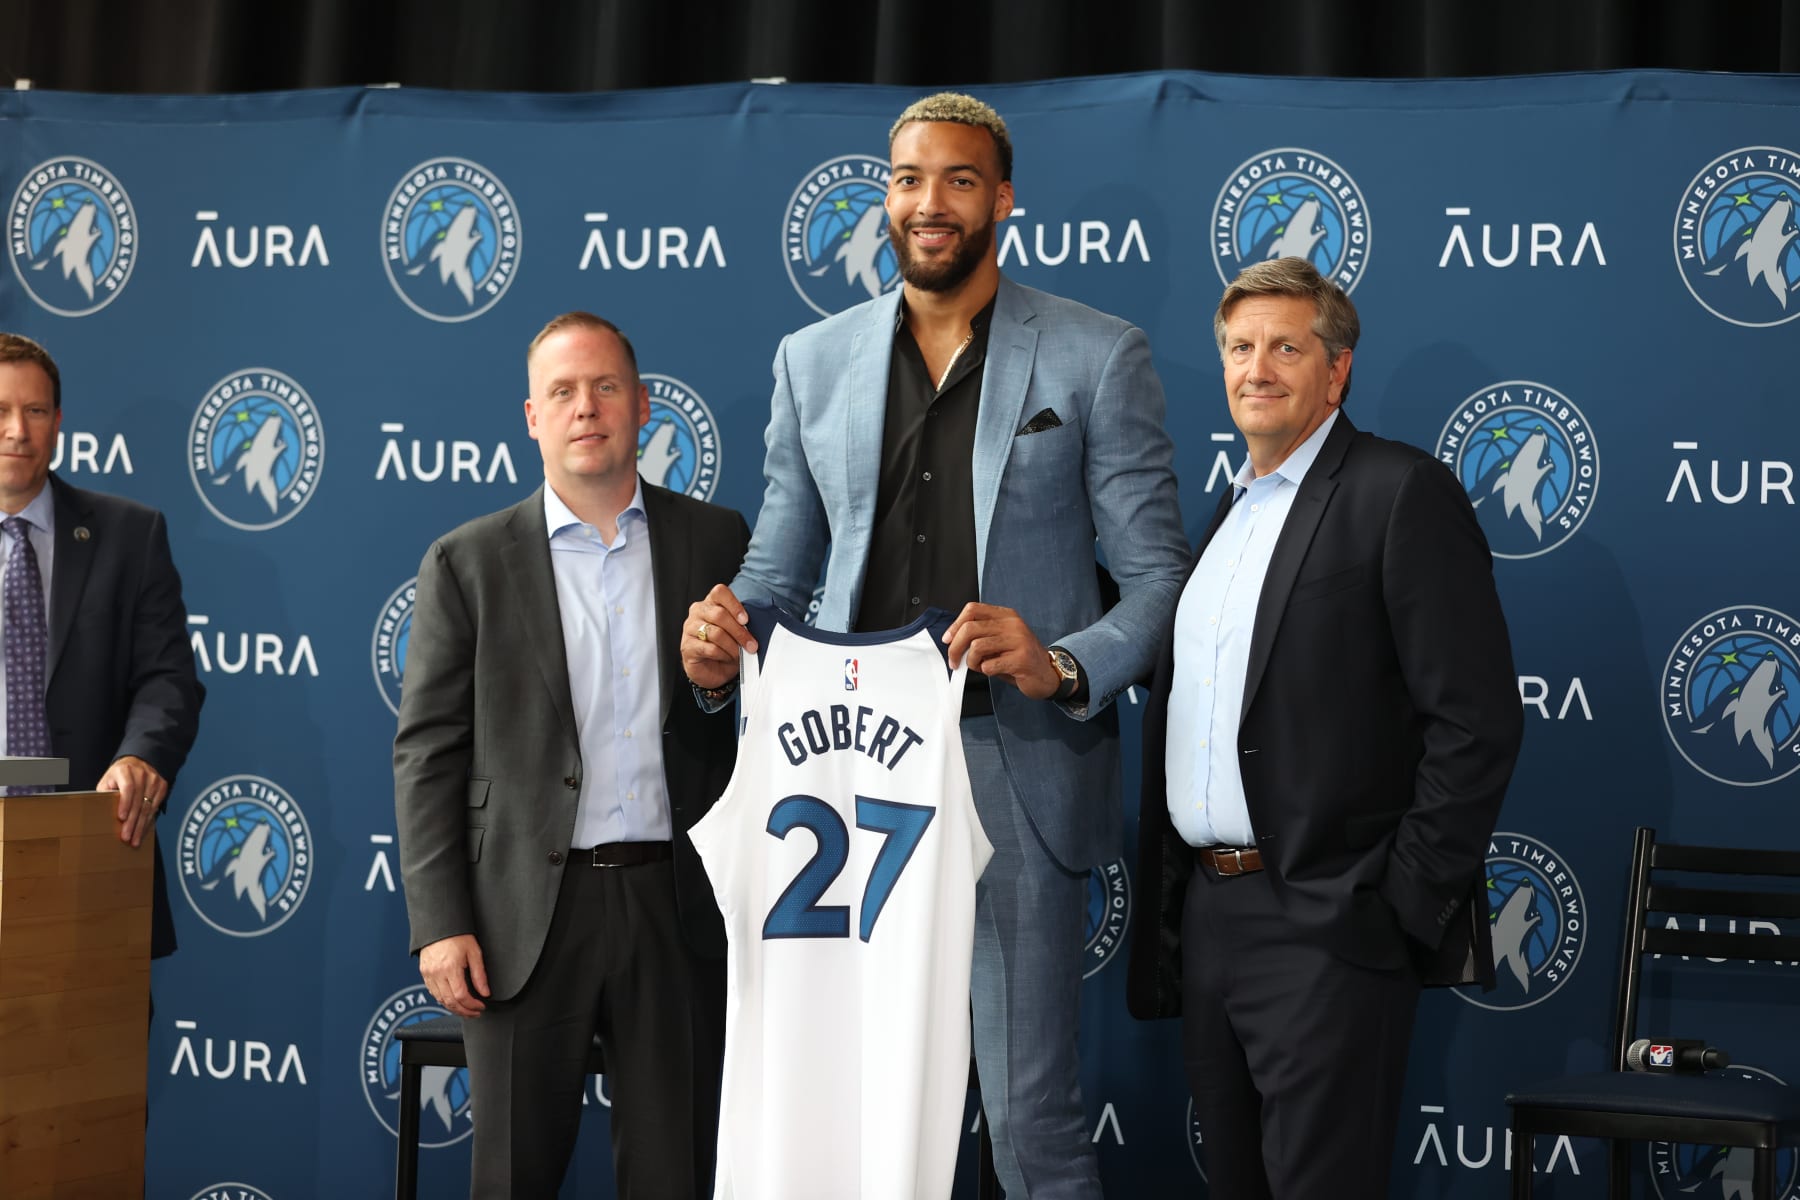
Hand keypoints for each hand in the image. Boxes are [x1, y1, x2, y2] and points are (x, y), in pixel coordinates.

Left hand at [101, 755, 168, 847]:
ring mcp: (154, 780)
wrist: (137, 762)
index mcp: (125, 770)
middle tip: (126, 837)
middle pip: (139, 801)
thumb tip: (101, 814)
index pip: (128, 787)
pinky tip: (143, 830)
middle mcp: (142, 774)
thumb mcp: (107, 781)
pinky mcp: (162, 786)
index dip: (125, 803)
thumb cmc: (118, 776)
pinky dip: (149, 820)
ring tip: (135, 839)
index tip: (121, 817)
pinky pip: (155, 807)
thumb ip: (105, 794)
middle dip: (132, 821)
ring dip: (141, 825)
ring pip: (148, 807)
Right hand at [419, 933, 489, 1017]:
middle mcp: (437, 973)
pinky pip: (433, 993)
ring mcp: (428, 974)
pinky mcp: (424, 973)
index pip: (461, 996)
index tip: (481, 1006)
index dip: (472, 1005)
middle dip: (464, 1011)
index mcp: (450, 968)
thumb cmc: (457, 935)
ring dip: (453, 1008)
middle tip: (475, 1012)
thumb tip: (485, 992)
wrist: (439, 925)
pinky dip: (443, 1000)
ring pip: (440, 1000)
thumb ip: (479, 974)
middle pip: (450, 1002)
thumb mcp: (474, 952)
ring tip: (466, 1009)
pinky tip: (452, 1000)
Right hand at [683, 583, 757, 689]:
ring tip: (739, 654)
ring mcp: (690, 628)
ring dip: (732, 646)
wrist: (711, 669)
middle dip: (739, 632)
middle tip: (751, 645)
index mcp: (711, 603)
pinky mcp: (687, 646)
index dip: (734, 605)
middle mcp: (698, 612)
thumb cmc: (725, 647)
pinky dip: (723, 655)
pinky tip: (726, 658)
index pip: (720, 592)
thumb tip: (757, 627)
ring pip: (715, 633)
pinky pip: (710, 649)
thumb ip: (742, 625)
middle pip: (719, 615)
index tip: (746, 620)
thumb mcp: (736, 632)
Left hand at [943, 603, 1062, 699]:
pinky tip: (994, 671)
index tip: (948, 640)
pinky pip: (989, 665)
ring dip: (972, 662)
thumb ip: (981, 636)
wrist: (1047, 674)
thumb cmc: (1019, 658)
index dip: (955, 624)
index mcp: (1006, 615)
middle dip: (955, 648)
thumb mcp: (1001, 640)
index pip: (972, 609)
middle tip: (954, 662)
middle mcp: (1013, 624)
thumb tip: (953, 641)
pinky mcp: (1021, 659)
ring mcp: (1019, 641)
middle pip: (970, 628)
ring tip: (980, 667)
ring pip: (977, 647)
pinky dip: (986, 670)